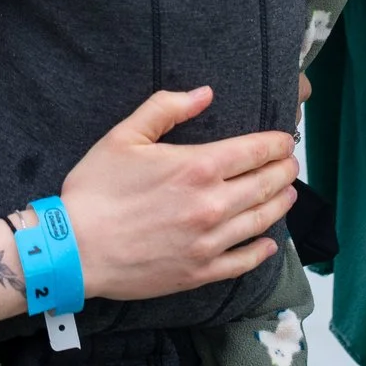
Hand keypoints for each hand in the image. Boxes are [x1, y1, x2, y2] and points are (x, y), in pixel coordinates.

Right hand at [60, 86, 297, 301]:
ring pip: (261, 221)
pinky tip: (270, 243)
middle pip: (265, 184)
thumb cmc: (95, 190)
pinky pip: (243, 261)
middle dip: (284, 171)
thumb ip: (166, 108)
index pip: (255, 151)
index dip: (276, 144)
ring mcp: (209, 242)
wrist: (74, 250)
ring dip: (281, 204)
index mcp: (197, 167)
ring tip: (288, 194)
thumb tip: (204, 93)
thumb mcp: (124, 137)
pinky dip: (262, 251)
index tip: (285, 141)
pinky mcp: (200, 272)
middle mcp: (212, 204)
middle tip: (290, 165)